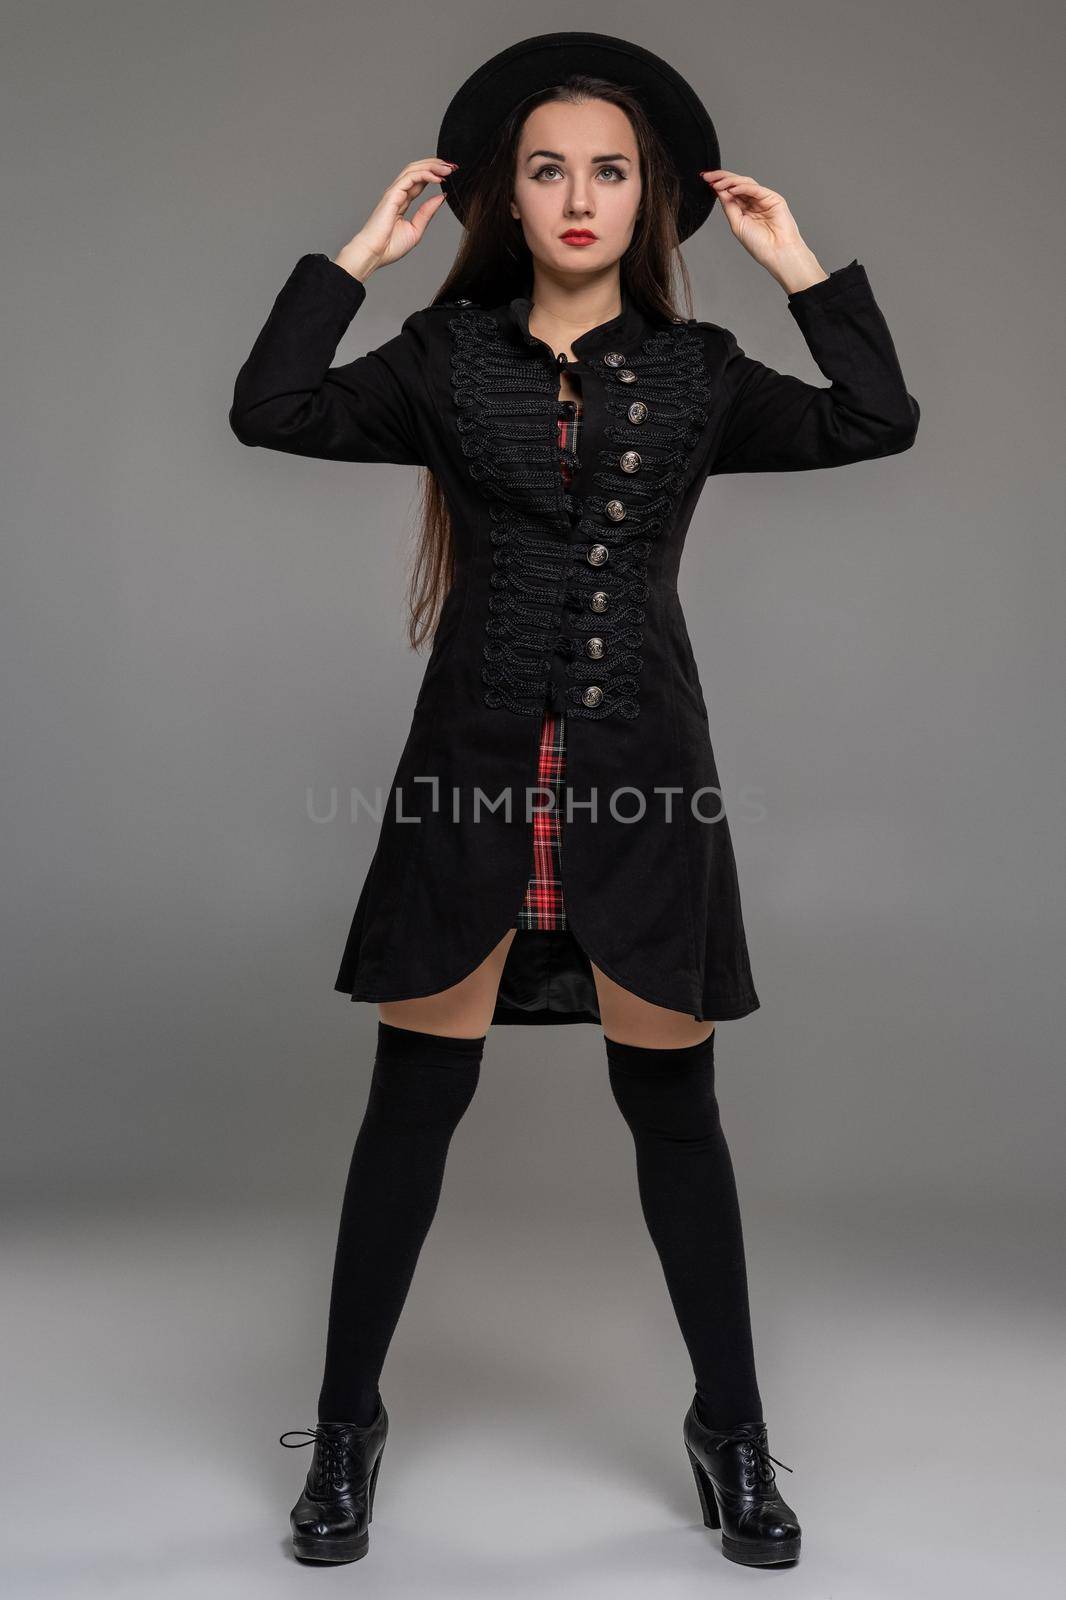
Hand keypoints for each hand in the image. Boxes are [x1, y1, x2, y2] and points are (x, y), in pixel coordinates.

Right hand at [334, 157, 456, 280]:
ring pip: (414, 169)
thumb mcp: (416, 229)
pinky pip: (410, 177)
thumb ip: (427, 212)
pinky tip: (438, 178)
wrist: (375, 254)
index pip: (420, 180)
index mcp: (403, 201)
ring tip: (448, 168)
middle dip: (435, 165)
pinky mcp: (392, 194)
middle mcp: (398, 193)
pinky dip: (425, 174)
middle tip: (453, 167)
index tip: (451, 174)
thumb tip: (441, 197)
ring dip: (432, 166)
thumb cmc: (390, 246)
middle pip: (417, 170)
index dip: (435, 174)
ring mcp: (394, 192)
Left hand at [700, 169, 827, 292]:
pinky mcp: (773, 198)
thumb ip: (729, 207)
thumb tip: (719, 191)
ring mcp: (763, 198)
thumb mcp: (737, 224)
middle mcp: (753, 202)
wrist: (777, 253)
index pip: (730, 192)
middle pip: (736, 184)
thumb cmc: (759, 244)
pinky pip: (755, 189)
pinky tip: (731, 188)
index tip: (705, 180)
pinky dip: (743, 187)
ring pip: (745, 183)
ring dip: (729, 181)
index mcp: (744, 209)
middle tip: (707, 176)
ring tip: (716, 183)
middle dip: (721, 178)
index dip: (718, 185)